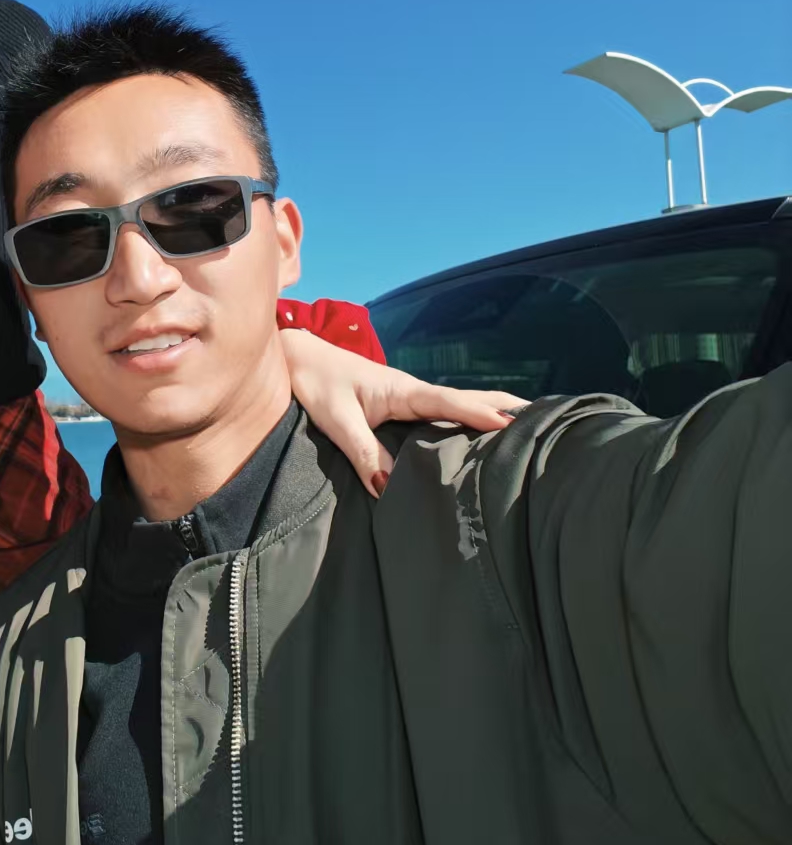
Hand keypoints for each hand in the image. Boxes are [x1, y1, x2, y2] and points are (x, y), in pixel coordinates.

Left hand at [281, 329, 526, 497]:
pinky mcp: (401, 403)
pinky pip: (443, 409)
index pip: (449, 402)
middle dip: (504, 405)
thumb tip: (388, 487)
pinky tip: (480, 428)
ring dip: (492, 408)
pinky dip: (470, 414)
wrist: (297, 357)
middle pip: (467, 397)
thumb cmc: (316, 382)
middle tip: (548, 418)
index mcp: (402, 391)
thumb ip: (362, 451)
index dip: (479, 413)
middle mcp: (412, 390)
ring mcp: (409, 395)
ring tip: (530, 423)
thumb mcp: (336, 420)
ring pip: (458, 402)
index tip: (512, 424)